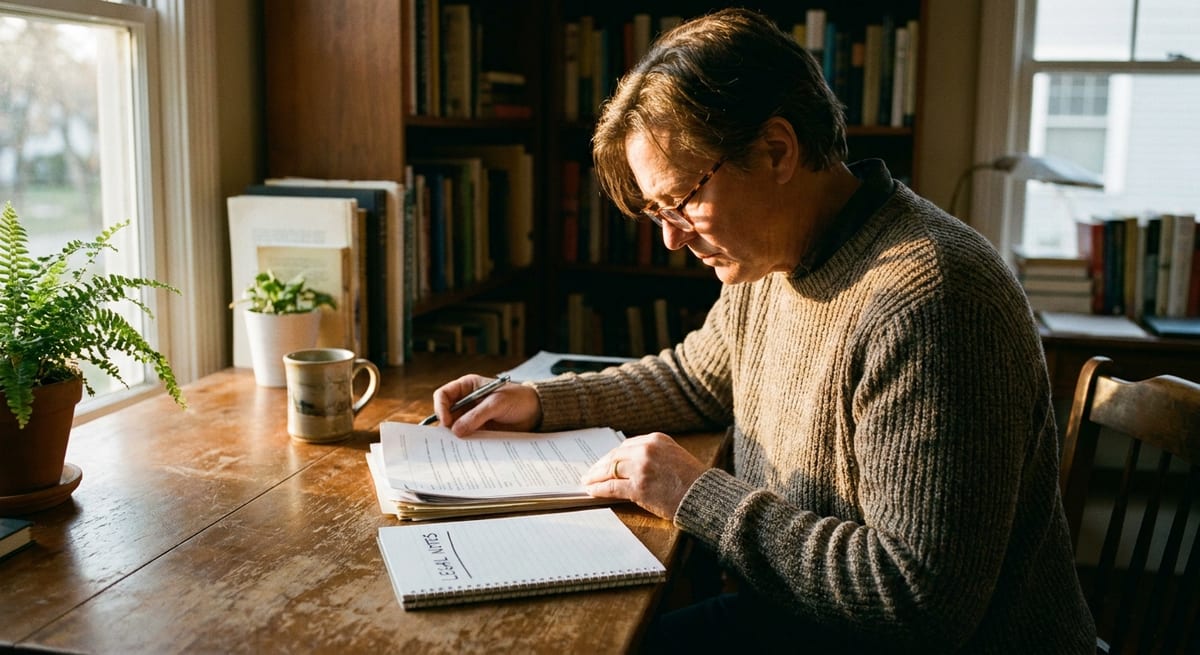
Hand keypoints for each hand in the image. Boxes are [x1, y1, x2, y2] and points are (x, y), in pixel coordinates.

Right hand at [431, 374, 541, 435]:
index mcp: (467, 387)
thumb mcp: (497, 403)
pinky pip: (466, 438)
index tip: (447, 421)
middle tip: (449, 439)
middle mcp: (466, 402)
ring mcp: (471, 417)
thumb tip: (456, 430)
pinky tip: (467, 450)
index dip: (441, 407)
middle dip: (446, 425)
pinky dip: (464, 444)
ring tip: (458, 446)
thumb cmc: (518, 399)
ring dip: (454, 437)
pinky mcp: (478, 430)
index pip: (443, 395)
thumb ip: (477, 415)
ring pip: (454, 427)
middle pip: (446, 413)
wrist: (535, 412)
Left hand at [581, 433, 707, 519]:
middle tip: (591, 472)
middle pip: (615, 455)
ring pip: (610, 470)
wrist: (705, 496)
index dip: (612, 455)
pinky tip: (591, 491)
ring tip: (587, 481)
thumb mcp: (675, 455)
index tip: (605, 461)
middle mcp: (647, 450)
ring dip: (595, 476)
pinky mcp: (638, 487)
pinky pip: (611, 487)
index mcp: (656, 439)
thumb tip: (631, 464)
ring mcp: (641, 468)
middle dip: (600, 465)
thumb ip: (654, 455)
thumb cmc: (693, 480)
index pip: (626, 446)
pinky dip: (598, 489)